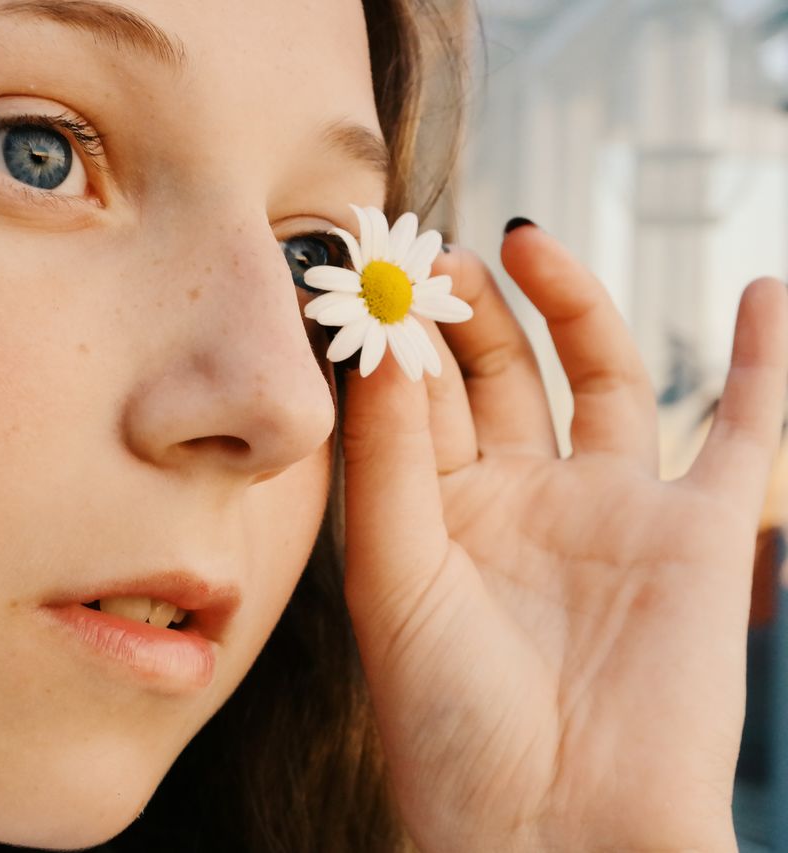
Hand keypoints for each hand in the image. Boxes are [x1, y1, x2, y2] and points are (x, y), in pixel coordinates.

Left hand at [340, 221, 787, 852]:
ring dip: (571, 304)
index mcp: (438, 518)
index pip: (416, 401)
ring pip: (600, 379)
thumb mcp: (393, 576)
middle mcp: (522, 504)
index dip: (396, 338)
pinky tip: (763, 292)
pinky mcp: (704, 531)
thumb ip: (388, 456)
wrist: (559, 828)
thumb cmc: (451, 721)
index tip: (371, 272)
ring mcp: (613, 510)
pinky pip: (744, 429)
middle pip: (497, 376)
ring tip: (525, 244)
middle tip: (438, 253)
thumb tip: (376, 341)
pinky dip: (762, 361)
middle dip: (468, 312)